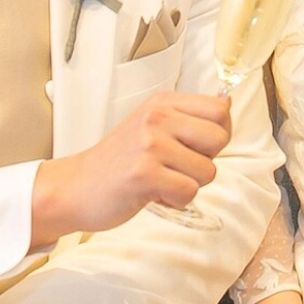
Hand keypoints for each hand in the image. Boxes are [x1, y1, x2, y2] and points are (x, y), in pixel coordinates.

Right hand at [31, 91, 230, 241]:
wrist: (77, 186)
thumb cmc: (119, 160)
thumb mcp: (151, 125)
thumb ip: (187, 117)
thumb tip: (226, 103)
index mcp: (162, 102)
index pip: (219, 109)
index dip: (217, 134)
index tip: (196, 146)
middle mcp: (157, 117)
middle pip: (220, 137)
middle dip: (205, 161)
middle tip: (177, 167)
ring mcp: (150, 144)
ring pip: (208, 170)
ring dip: (189, 184)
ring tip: (162, 180)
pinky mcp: (145, 174)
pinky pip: (189, 192)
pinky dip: (176, 201)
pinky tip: (155, 194)